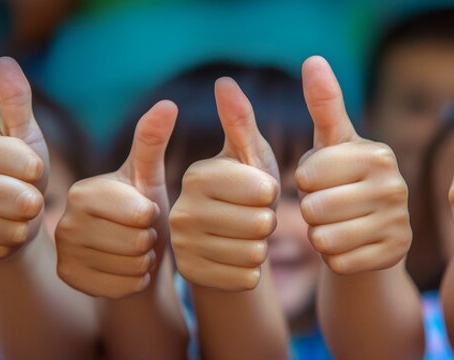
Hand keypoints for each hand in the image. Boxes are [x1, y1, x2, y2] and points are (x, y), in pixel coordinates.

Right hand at [0, 58, 49, 259]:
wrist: (8, 218)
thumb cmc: (23, 173)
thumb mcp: (27, 137)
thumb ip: (17, 102)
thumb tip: (3, 61)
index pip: (28, 165)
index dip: (40, 173)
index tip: (32, 171)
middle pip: (19, 199)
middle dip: (35, 203)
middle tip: (27, 199)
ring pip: (10, 228)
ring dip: (25, 226)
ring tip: (17, 217)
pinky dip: (9, 245)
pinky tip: (4, 234)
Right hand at [55, 101, 175, 298]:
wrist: (124, 253)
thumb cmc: (139, 208)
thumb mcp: (147, 176)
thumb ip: (152, 140)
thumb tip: (167, 103)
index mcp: (83, 190)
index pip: (139, 212)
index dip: (152, 215)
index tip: (146, 211)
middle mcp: (63, 220)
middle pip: (135, 241)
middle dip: (150, 239)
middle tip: (142, 234)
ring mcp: (63, 253)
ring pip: (130, 265)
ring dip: (144, 260)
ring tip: (137, 249)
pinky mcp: (68, 280)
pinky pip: (121, 288)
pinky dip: (134, 281)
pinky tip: (129, 270)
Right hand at [170, 78, 279, 290]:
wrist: (223, 240)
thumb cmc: (245, 190)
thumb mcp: (248, 155)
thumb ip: (239, 121)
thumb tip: (224, 81)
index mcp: (197, 174)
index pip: (262, 191)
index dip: (272, 194)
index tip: (261, 191)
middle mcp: (181, 210)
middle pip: (260, 224)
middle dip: (268, 222)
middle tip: (254, 217)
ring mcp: (183, 247)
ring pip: (255, 253)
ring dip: (262, 247)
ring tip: (247, 237)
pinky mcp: (192, 278)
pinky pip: (246, 278)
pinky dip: (252, 271)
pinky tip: (240, 259)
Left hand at [295, 56, 409, 274]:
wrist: (374, 231)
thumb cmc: (342, 178)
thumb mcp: (332, 142)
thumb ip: (323, 103)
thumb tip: (313, 59)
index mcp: (377, 153)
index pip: (307, 174)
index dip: (302, 181)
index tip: (318, 179)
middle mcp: (396, 186)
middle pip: (314, 209)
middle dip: (309, 211)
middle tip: (328, 206)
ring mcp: (399, 223)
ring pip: (324, 239)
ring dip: (319, 236)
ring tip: (335, 225)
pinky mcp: (395, 255)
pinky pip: (338, 264)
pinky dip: (334, 259)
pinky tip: (349, 246)